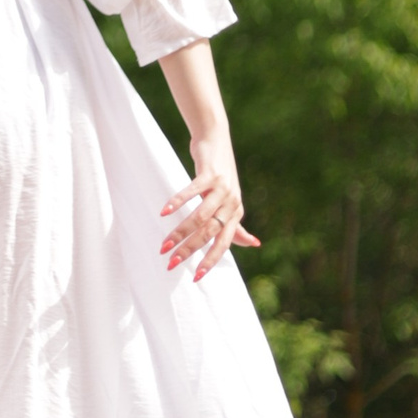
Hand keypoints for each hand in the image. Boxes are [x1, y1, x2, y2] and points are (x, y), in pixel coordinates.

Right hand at [160, 137, 259, 283]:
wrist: (216, 140)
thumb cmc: (221, 174)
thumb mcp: (231, 201)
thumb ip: (238, 225)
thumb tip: (254, 244)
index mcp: (236, 213)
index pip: (224, 244)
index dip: (211, 260)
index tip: (195, 277)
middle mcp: (232, 203)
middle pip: (208, 233)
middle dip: (189, 250)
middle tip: (170, 263)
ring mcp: (222, 188)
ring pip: (199, 217)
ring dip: (180, 232)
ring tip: (164, 244)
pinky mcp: (210, 174)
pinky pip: (193, 191)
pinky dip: (177, 202)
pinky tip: (164, 212)